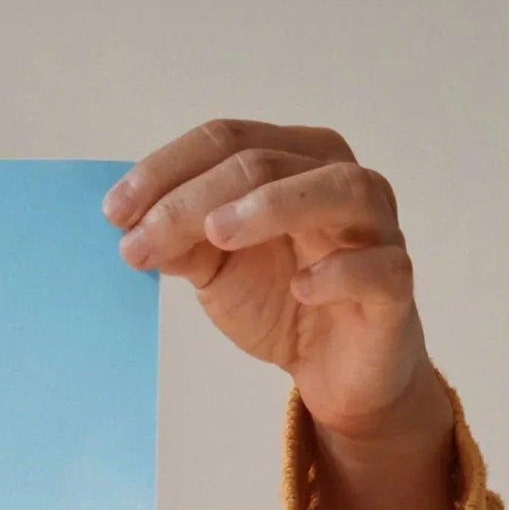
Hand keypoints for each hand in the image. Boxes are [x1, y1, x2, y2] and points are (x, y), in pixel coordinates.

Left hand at [108, 120, 469, 509]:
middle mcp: (339, 179)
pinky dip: (339, 271)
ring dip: (272, 205)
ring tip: (217, 233)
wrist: (335, 370)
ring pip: (336, 190)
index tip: (113, 213)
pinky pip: (377, 266)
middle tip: (140, 239)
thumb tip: (133, 227)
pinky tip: (301, 287)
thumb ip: (182, 241)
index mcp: (294, 160)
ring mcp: (376, 228)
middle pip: (266, 162)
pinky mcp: (395, 285)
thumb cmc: (282, 300)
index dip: (166, 170)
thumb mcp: (217, 269)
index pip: (228, 140)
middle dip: (194, 198)